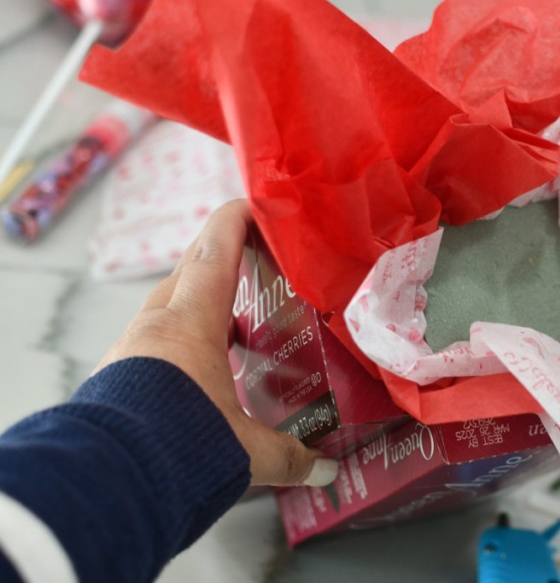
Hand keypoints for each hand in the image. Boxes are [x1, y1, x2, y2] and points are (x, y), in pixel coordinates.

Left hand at [96, 200, 337, 487]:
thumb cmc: (179, 447)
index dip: (236, 221)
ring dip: (199, 315)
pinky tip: (198, 379)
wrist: (108, 482)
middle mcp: (155, 328)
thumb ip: (289, 455)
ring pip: (167, 314)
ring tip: (232, 336)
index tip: (254, 204)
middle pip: (189, 277)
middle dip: (222, 270)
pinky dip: (178, 350)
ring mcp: (130, 351)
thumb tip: (323, 469)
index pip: (214, 251)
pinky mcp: (115, 380)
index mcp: (190, 323)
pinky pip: (152, 347)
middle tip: (255, 275)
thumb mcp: (245, 449)